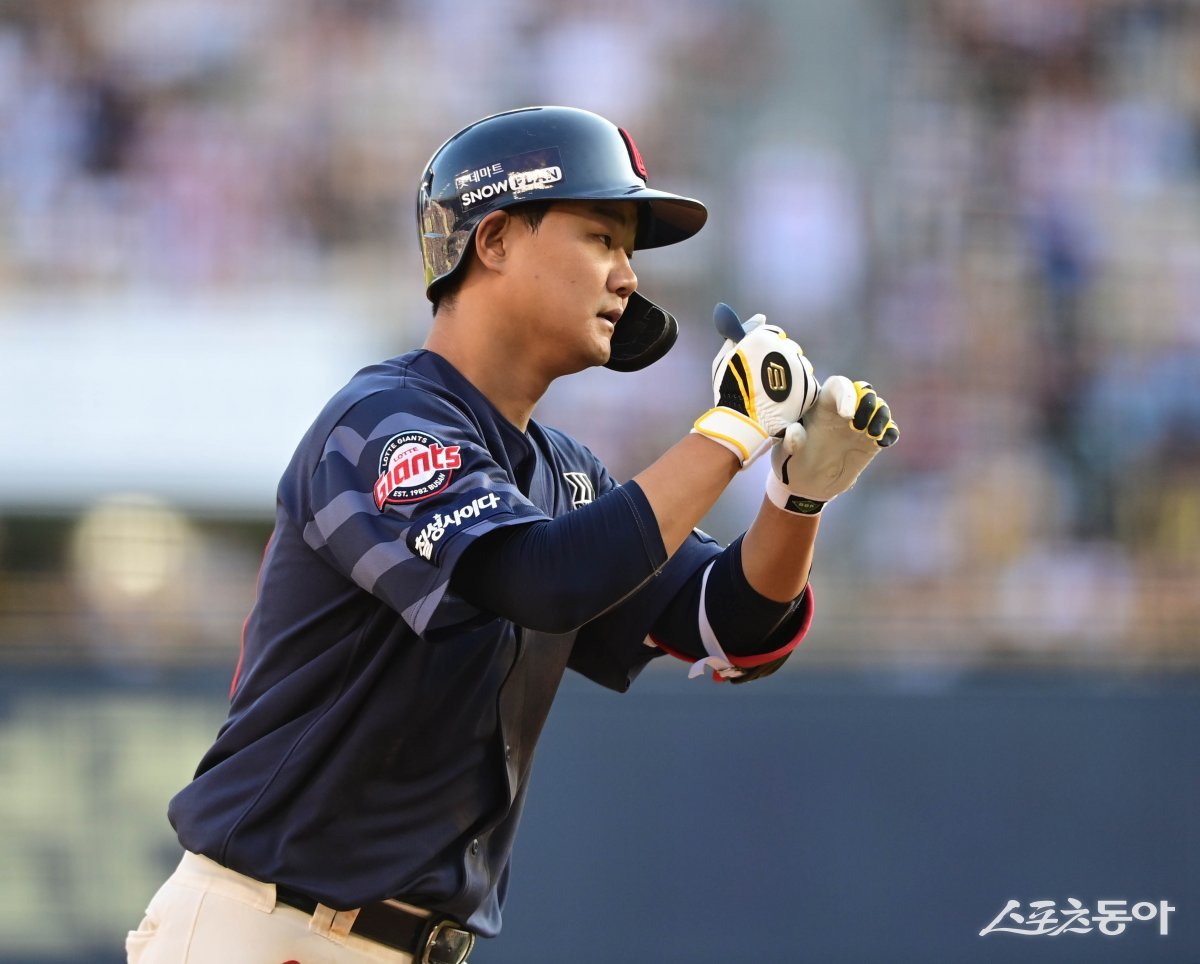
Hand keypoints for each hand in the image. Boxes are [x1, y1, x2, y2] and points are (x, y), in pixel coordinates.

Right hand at [692, 305, 818, 466]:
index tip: (757, 364)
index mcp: (764, 339)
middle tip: (766, 380)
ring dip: (791, 375)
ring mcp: (799, 368)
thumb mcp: (727, 356)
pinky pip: (808, 382)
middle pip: (788, 349)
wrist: (743, 422)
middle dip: (780, 360)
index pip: (773, 334)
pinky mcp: (810, 387)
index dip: (765, 348)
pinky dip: (799, 389)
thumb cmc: (730, 389)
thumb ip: (744, 332)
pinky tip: (785, 399)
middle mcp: (785, 349)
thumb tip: (761, 316)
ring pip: (800, 365)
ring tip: (775, 393)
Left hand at [766, 376, 898, 513]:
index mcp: (821, 406)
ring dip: (881, 417)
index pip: (838, 386)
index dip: (846, 394)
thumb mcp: (786, 453)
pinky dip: (890, 432)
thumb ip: (791, 442)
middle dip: (867, 403)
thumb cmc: (793, 462)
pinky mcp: (870, 442)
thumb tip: (795, 432)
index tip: (847, 415)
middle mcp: (843, 411)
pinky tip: (883, 441)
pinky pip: (888, 430)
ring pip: (879, 408)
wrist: (807, 484)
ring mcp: (858, 425)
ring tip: (872, 434)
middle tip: (858, 426)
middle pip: (864, 391)